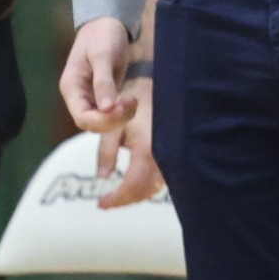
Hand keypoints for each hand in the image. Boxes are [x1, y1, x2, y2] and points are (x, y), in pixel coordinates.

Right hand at [59, 17, 137, 133]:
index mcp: (72, 87)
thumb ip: (103, 81)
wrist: (107, 23)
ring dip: (119, 116)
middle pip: (92, 123)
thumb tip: (107, 108)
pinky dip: (121, 111)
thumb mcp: (103, 55)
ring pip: (102, 120)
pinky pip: (110, 112)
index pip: (82, 117)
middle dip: (113, 119)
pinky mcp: (103, 95)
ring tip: (133, 100)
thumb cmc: (102, 36)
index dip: (103, 120)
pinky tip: (131, 100)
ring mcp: (90, 97)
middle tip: (132, 102)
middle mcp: (78, 96)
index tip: (123, 108)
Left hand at [96, 77, 164, 207]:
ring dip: (141, 192)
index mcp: (147, 147)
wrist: (159, 76)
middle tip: (109, 202)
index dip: (118, 198)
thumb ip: (107, 152)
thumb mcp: (114, 124)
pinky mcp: (177, 144)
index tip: (101, 203)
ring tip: (122, 193)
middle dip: (128, 199)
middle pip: (148, 189)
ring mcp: (173, 148)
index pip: (134, 185)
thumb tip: (102, 177)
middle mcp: (164, 152)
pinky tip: (139, 178)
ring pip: (160, 182)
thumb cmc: (133, 96)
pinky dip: (151, 181)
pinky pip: (166, 171)